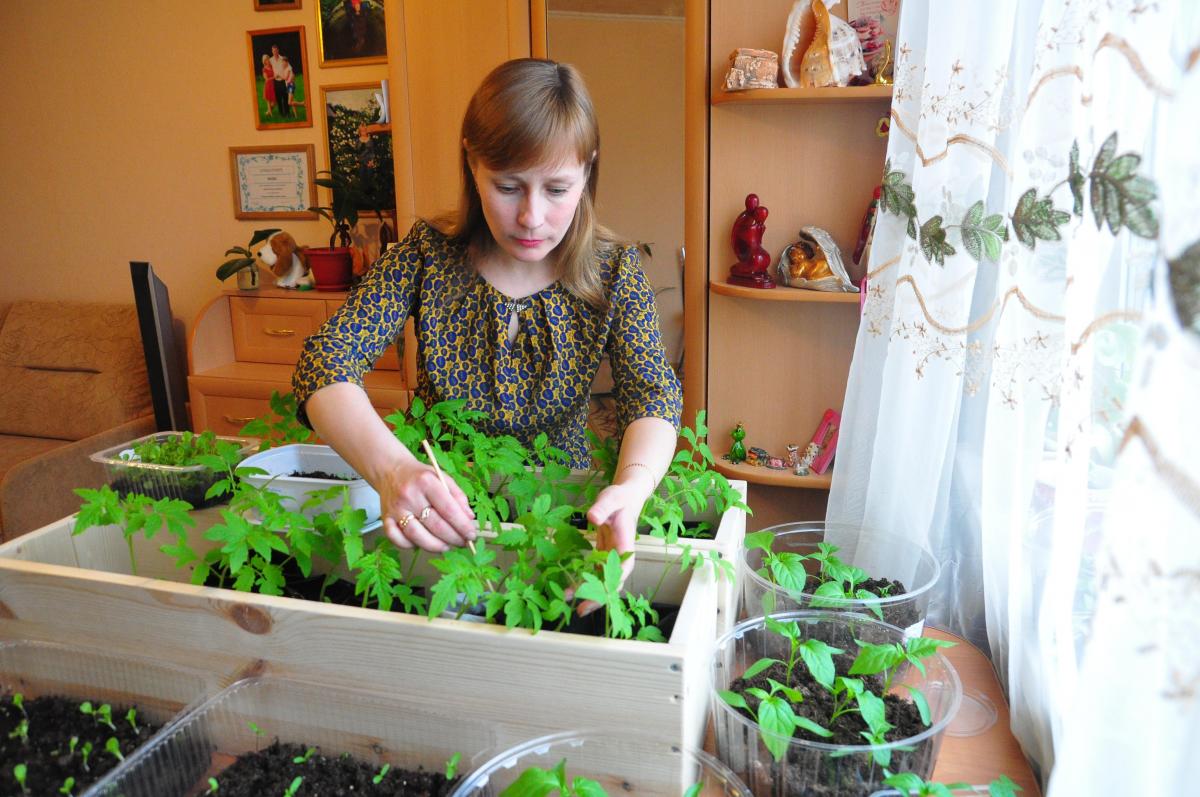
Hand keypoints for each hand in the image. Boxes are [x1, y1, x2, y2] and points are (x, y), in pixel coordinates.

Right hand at [378, 458, 475, 552]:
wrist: (391, 471)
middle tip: (463, 543)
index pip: (449, 510)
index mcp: (426, 482)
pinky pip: (397, 539)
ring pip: (417, 536)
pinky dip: (411, 546)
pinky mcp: (385, 519)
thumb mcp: (442, 478)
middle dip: (453, 538)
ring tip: (447, 546)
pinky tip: (423, 543)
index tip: (471, 535)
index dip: (463, 526)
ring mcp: (395, 509)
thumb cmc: (420, 477)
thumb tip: (469, 518)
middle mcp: (409, 495)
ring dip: (436, 546)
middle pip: (435, 525)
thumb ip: (458, 496)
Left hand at [575, 482, 647, 615]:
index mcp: (625, 545)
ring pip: (602, 582)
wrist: (623, 500)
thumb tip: (592, 517)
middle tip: (581, 609)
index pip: (622, 569)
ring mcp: (611, 559)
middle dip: (598, 597)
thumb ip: (602, 508)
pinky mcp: (602, 558)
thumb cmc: (618, 499)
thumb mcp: (611, 499)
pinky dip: (583, 583)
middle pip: (613, 582)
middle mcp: (620, 557)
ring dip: (588, 594)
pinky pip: (594, 574)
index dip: (611, 583)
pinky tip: (569, 590)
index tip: (597, 594)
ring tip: (570, 603)